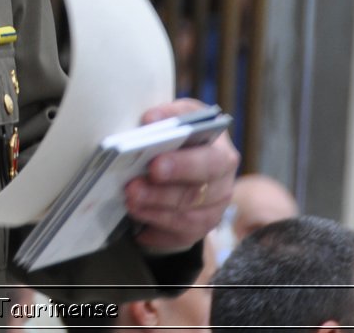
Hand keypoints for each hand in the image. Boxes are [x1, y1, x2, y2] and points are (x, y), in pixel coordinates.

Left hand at [122, 98, 238, 253]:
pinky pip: (182, 238)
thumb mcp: (180, 116)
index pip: (209, 163)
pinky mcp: (200, 228)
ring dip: (156, 213)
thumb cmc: (183, 135)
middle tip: (131, 189)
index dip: (182, 166)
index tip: (154, 167)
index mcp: (222, 154)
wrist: (188, 158)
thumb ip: (168, 115)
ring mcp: (214, 210)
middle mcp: (223, 185)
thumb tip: (151, 120)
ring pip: (189, 220)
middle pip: (196, 195)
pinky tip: (140, 231)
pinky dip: (159, 235)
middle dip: (160, 193)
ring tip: (130, 204)